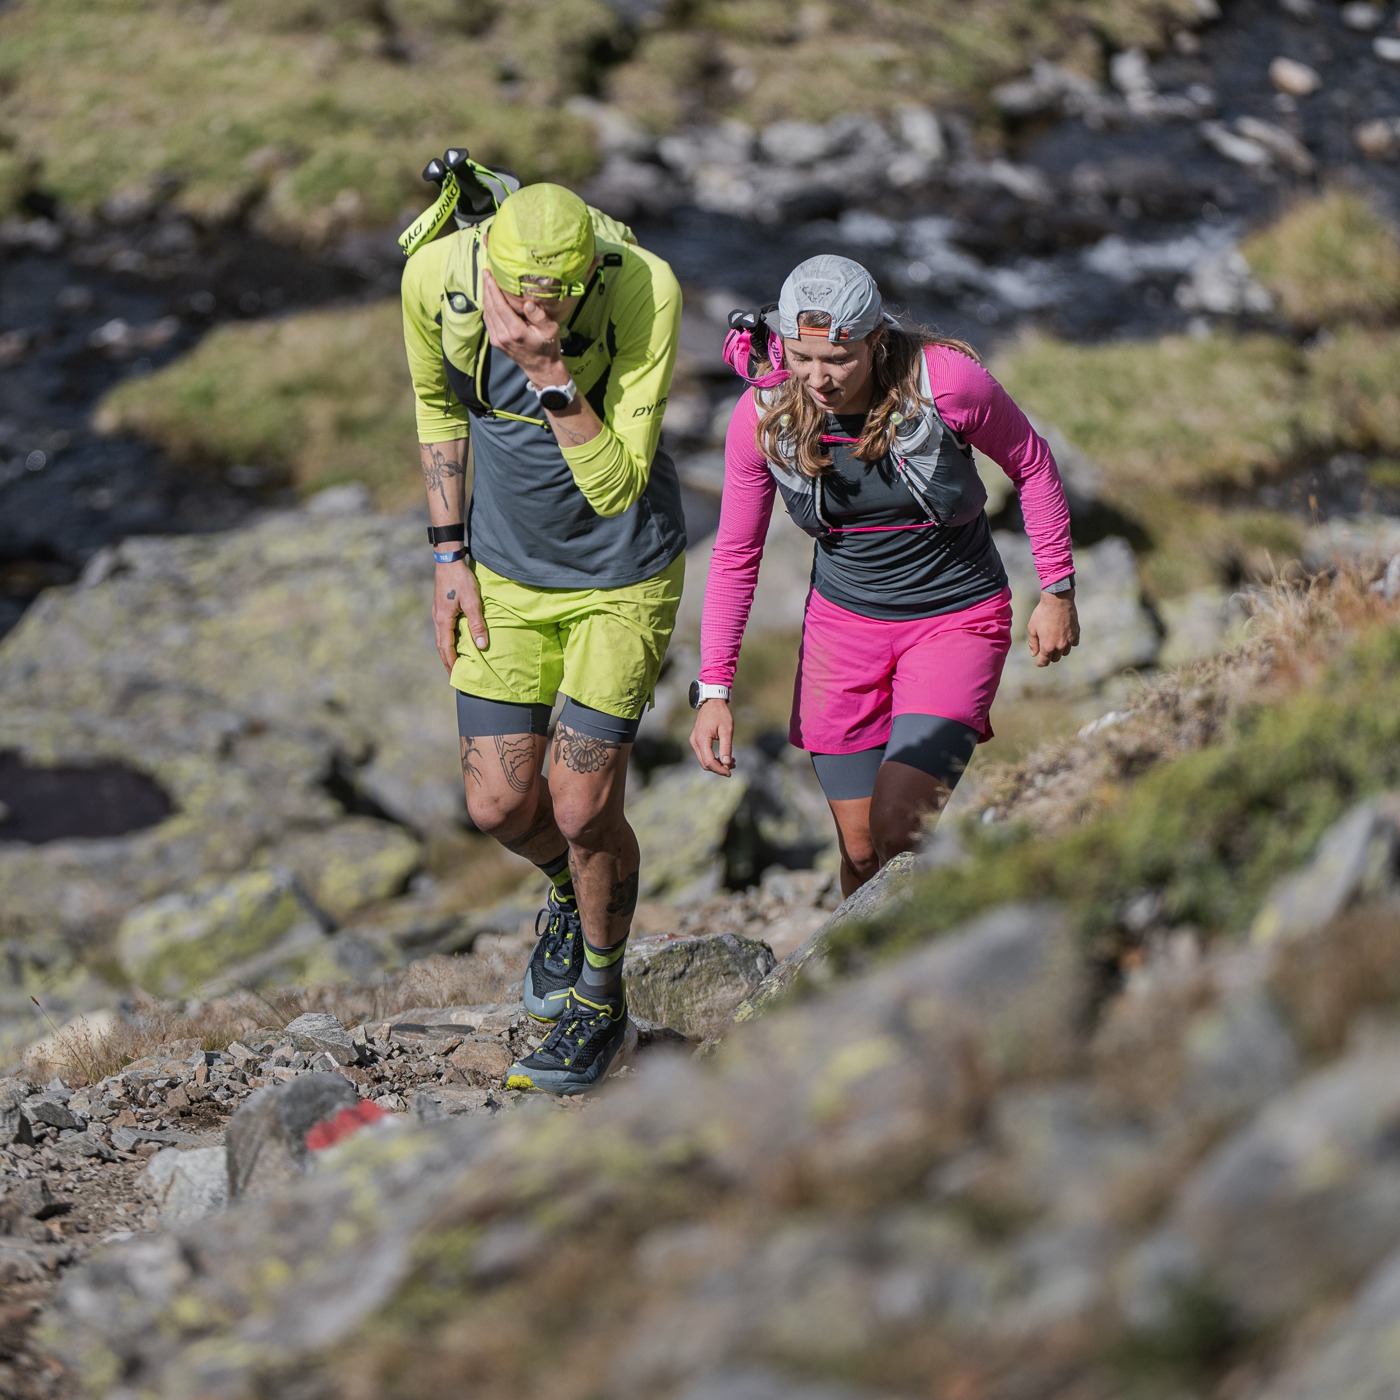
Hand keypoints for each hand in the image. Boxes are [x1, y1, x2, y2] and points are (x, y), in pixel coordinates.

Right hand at [433, 559, 486, 671]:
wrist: (448, 560)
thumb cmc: (461, 580)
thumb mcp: (472, 602)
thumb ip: (477, 624)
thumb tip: (481, 646)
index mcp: (443, 620)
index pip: (446, 647)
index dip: (452, 662)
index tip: (456, 675)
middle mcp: (437, 619)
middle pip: (441, 645)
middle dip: (447, 660)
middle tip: (454, 674)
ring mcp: (437, 613)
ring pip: (440, 638)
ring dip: (447, 651)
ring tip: (454, 662)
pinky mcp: (440, 608)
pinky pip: (443, 630)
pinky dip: (447, 640)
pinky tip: (454, 642)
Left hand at [481, 270, 564, 384]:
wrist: (541, 367)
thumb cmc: (548, 347)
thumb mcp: (551, 331)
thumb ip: (539, 317)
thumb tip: (528, 303)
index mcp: (516, 331)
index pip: (500, 305)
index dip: (492, 288)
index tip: (489, 274)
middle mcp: (503, 336)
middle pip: (490, 307)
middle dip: (486, 289)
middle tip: (486, 272)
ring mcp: (497, 340)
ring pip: (487, 313)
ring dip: (485, 296)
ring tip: (486, 281)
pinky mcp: (495, 341)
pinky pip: (488, 320)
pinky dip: (487, 307)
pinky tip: (489, 297)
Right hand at [689, 699, 735, 776]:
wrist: (711, 702)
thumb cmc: (720, 714)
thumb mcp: (727, 730)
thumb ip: (726, 747)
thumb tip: (726, 763)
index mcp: (702, 739)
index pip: (709, 761)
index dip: (719, 769)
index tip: (730, 772)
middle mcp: (695, 742)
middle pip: (705, 763)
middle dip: (719, 768)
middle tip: (733, 766)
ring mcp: (694, 741)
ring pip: (704, 760)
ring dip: (716, 764)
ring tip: (731, 761)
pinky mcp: (697, 740)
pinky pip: (704, 754)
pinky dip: (713, 758)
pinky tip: (724, 756)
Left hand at [1027, 592, 1079, 667]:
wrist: (1058, 600)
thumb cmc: (1042, 613)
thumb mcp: (1032, 628)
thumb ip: (1033, 643)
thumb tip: (1034, 654)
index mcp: (1047, 646)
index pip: (1044, 662)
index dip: (1040, 663)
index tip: (1039, 661)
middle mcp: (1059, 646)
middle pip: (1055, 659)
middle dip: (1049, 656)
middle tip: (1045, 648)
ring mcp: (1069, 640)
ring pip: (1065, 652)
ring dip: (1059, 650)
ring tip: (1054, 640)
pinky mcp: (1076, 634)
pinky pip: (1073, 644)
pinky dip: (1068, 643)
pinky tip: (1063, 636)